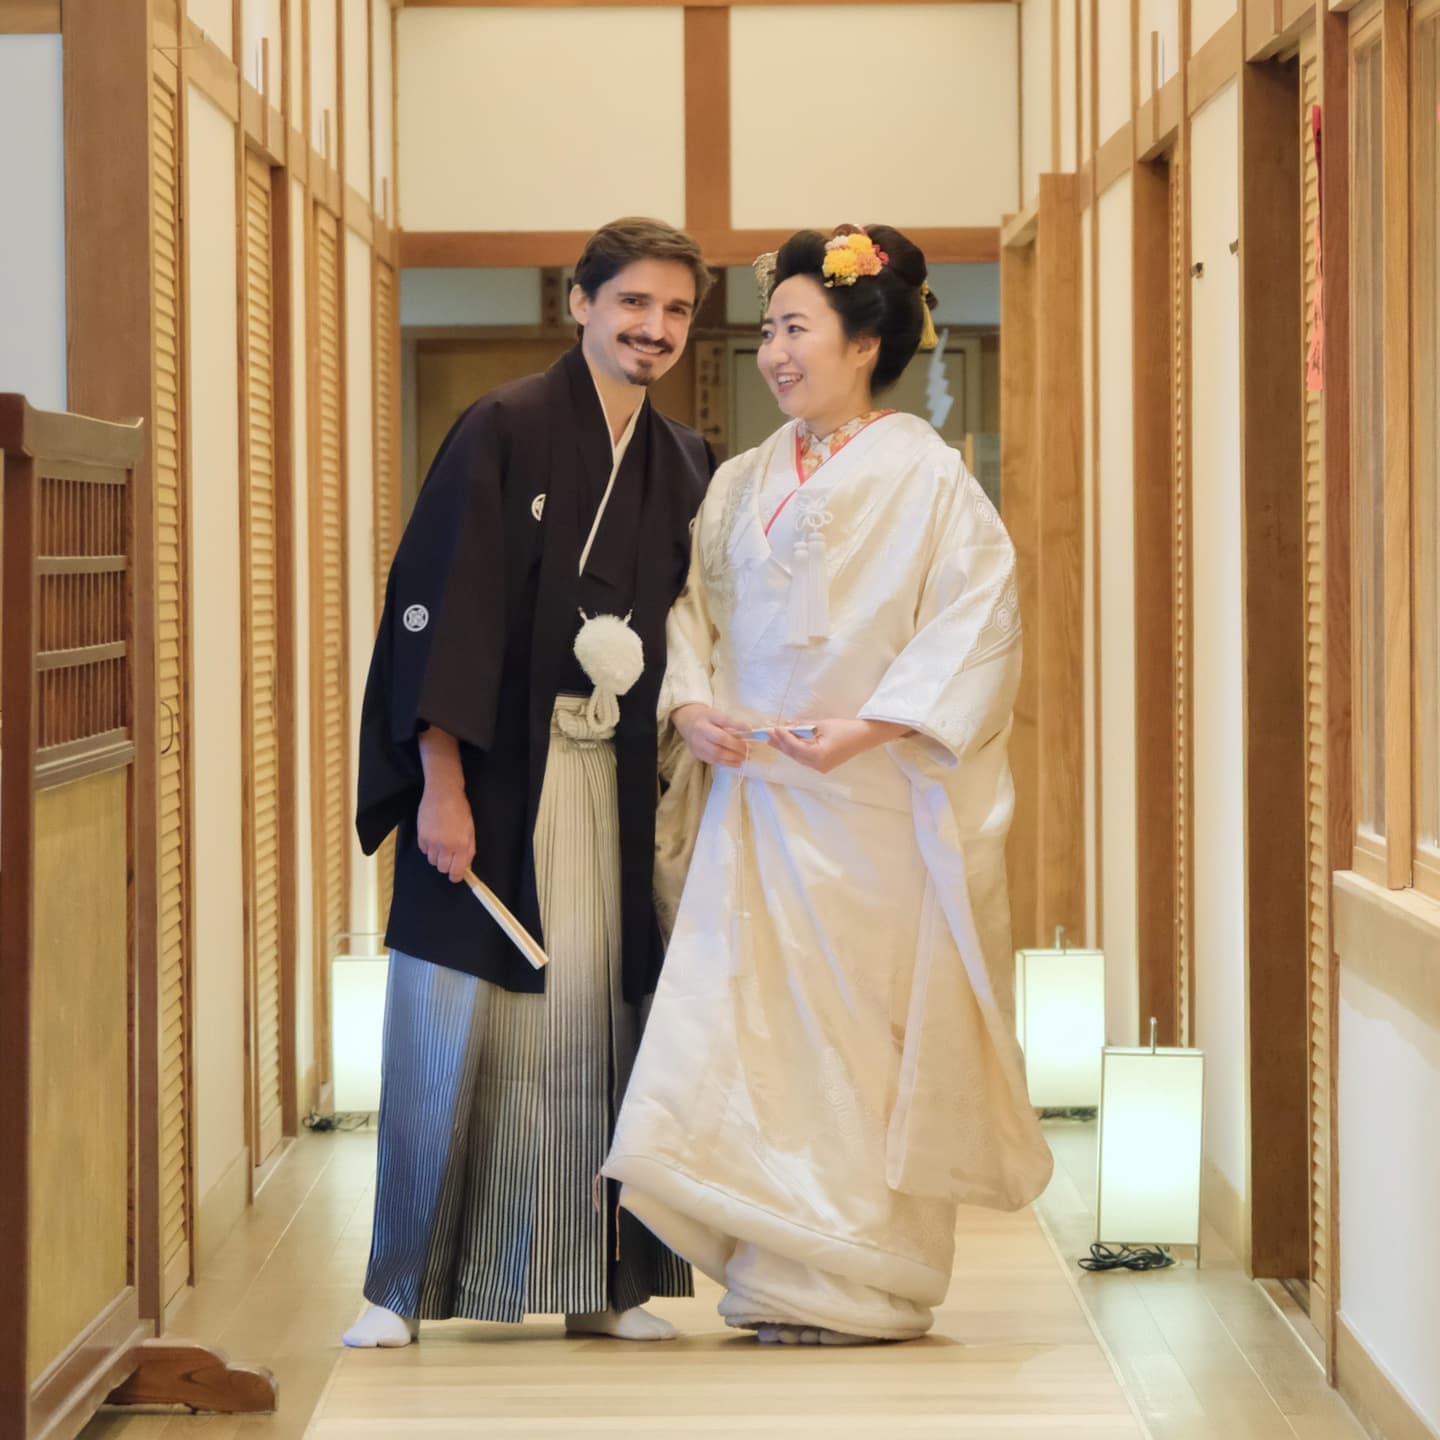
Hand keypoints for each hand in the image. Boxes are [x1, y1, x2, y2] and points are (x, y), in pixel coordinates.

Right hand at [417, 782, 474, 881]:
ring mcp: (432, 842)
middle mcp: (446, 846)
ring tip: (441, 842)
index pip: (456, 871)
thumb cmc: (460, 810)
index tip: (455, 875)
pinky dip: (428, 847)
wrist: (443, 794)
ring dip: (437, 855)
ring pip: (432, 861)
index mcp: (461, 845)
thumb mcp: (470, 830)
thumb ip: (469, 850)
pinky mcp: (421, 836)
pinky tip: (433, 836)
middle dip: (446, 864)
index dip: (456, 876)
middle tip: (449, 854)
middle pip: (441, 869)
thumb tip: (465, 866)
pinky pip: (424, 851)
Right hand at [672, 703, 747, 767]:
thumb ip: (732, 723)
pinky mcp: (697, 753)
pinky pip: (713, 760)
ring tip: (744, 758)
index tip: (750, 729)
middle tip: (749, 750)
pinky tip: (737, 763)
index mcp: (708, 716)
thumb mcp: (718, 714)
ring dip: (733, 757)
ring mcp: (697, 743)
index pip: (724, 720)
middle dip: (737, 746)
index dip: (737, 725)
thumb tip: (750, 731)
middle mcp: (700, 729)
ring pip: (716, 753)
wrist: (688, 722)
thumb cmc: (708, 718)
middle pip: (720, 739)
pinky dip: (727, 763)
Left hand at [767, 718, 910, 774]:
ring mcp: (820, 767)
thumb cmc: (844, 729)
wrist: (863, 737)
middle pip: (794, 754)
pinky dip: (796, 750)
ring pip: (798, 757)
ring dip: (786, 747)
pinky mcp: (822, 765)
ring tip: (773, 739)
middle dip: (781, 744)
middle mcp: (817, 765)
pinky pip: (805, 758)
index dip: (783, 737)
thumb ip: (802, 726)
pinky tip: (788, 743)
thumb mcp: (821, 724)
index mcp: (818, 756)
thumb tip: (787, 724)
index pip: (795, 747)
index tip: (774, 728)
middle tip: (768, 735)